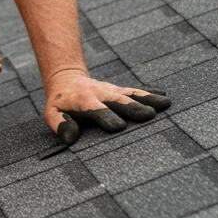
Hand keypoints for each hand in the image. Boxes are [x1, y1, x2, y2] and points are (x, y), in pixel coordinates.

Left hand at [43, 68, 170, 145]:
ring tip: (165, 103)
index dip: (106, 117)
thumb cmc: (60, 103)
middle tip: (149, 115)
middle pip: (119, 101)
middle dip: (134, 108)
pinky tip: (165, 96)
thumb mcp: (52, 114)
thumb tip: (70, 139)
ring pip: (132, 94)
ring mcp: (112, 91)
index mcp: (83, 102)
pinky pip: (136, 91)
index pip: (96, 110)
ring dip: (148, 99)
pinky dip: (150, 93)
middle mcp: (101, 94)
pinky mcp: (120, 90)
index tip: (119, 127)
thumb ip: (60, 125)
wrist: (66, 79)